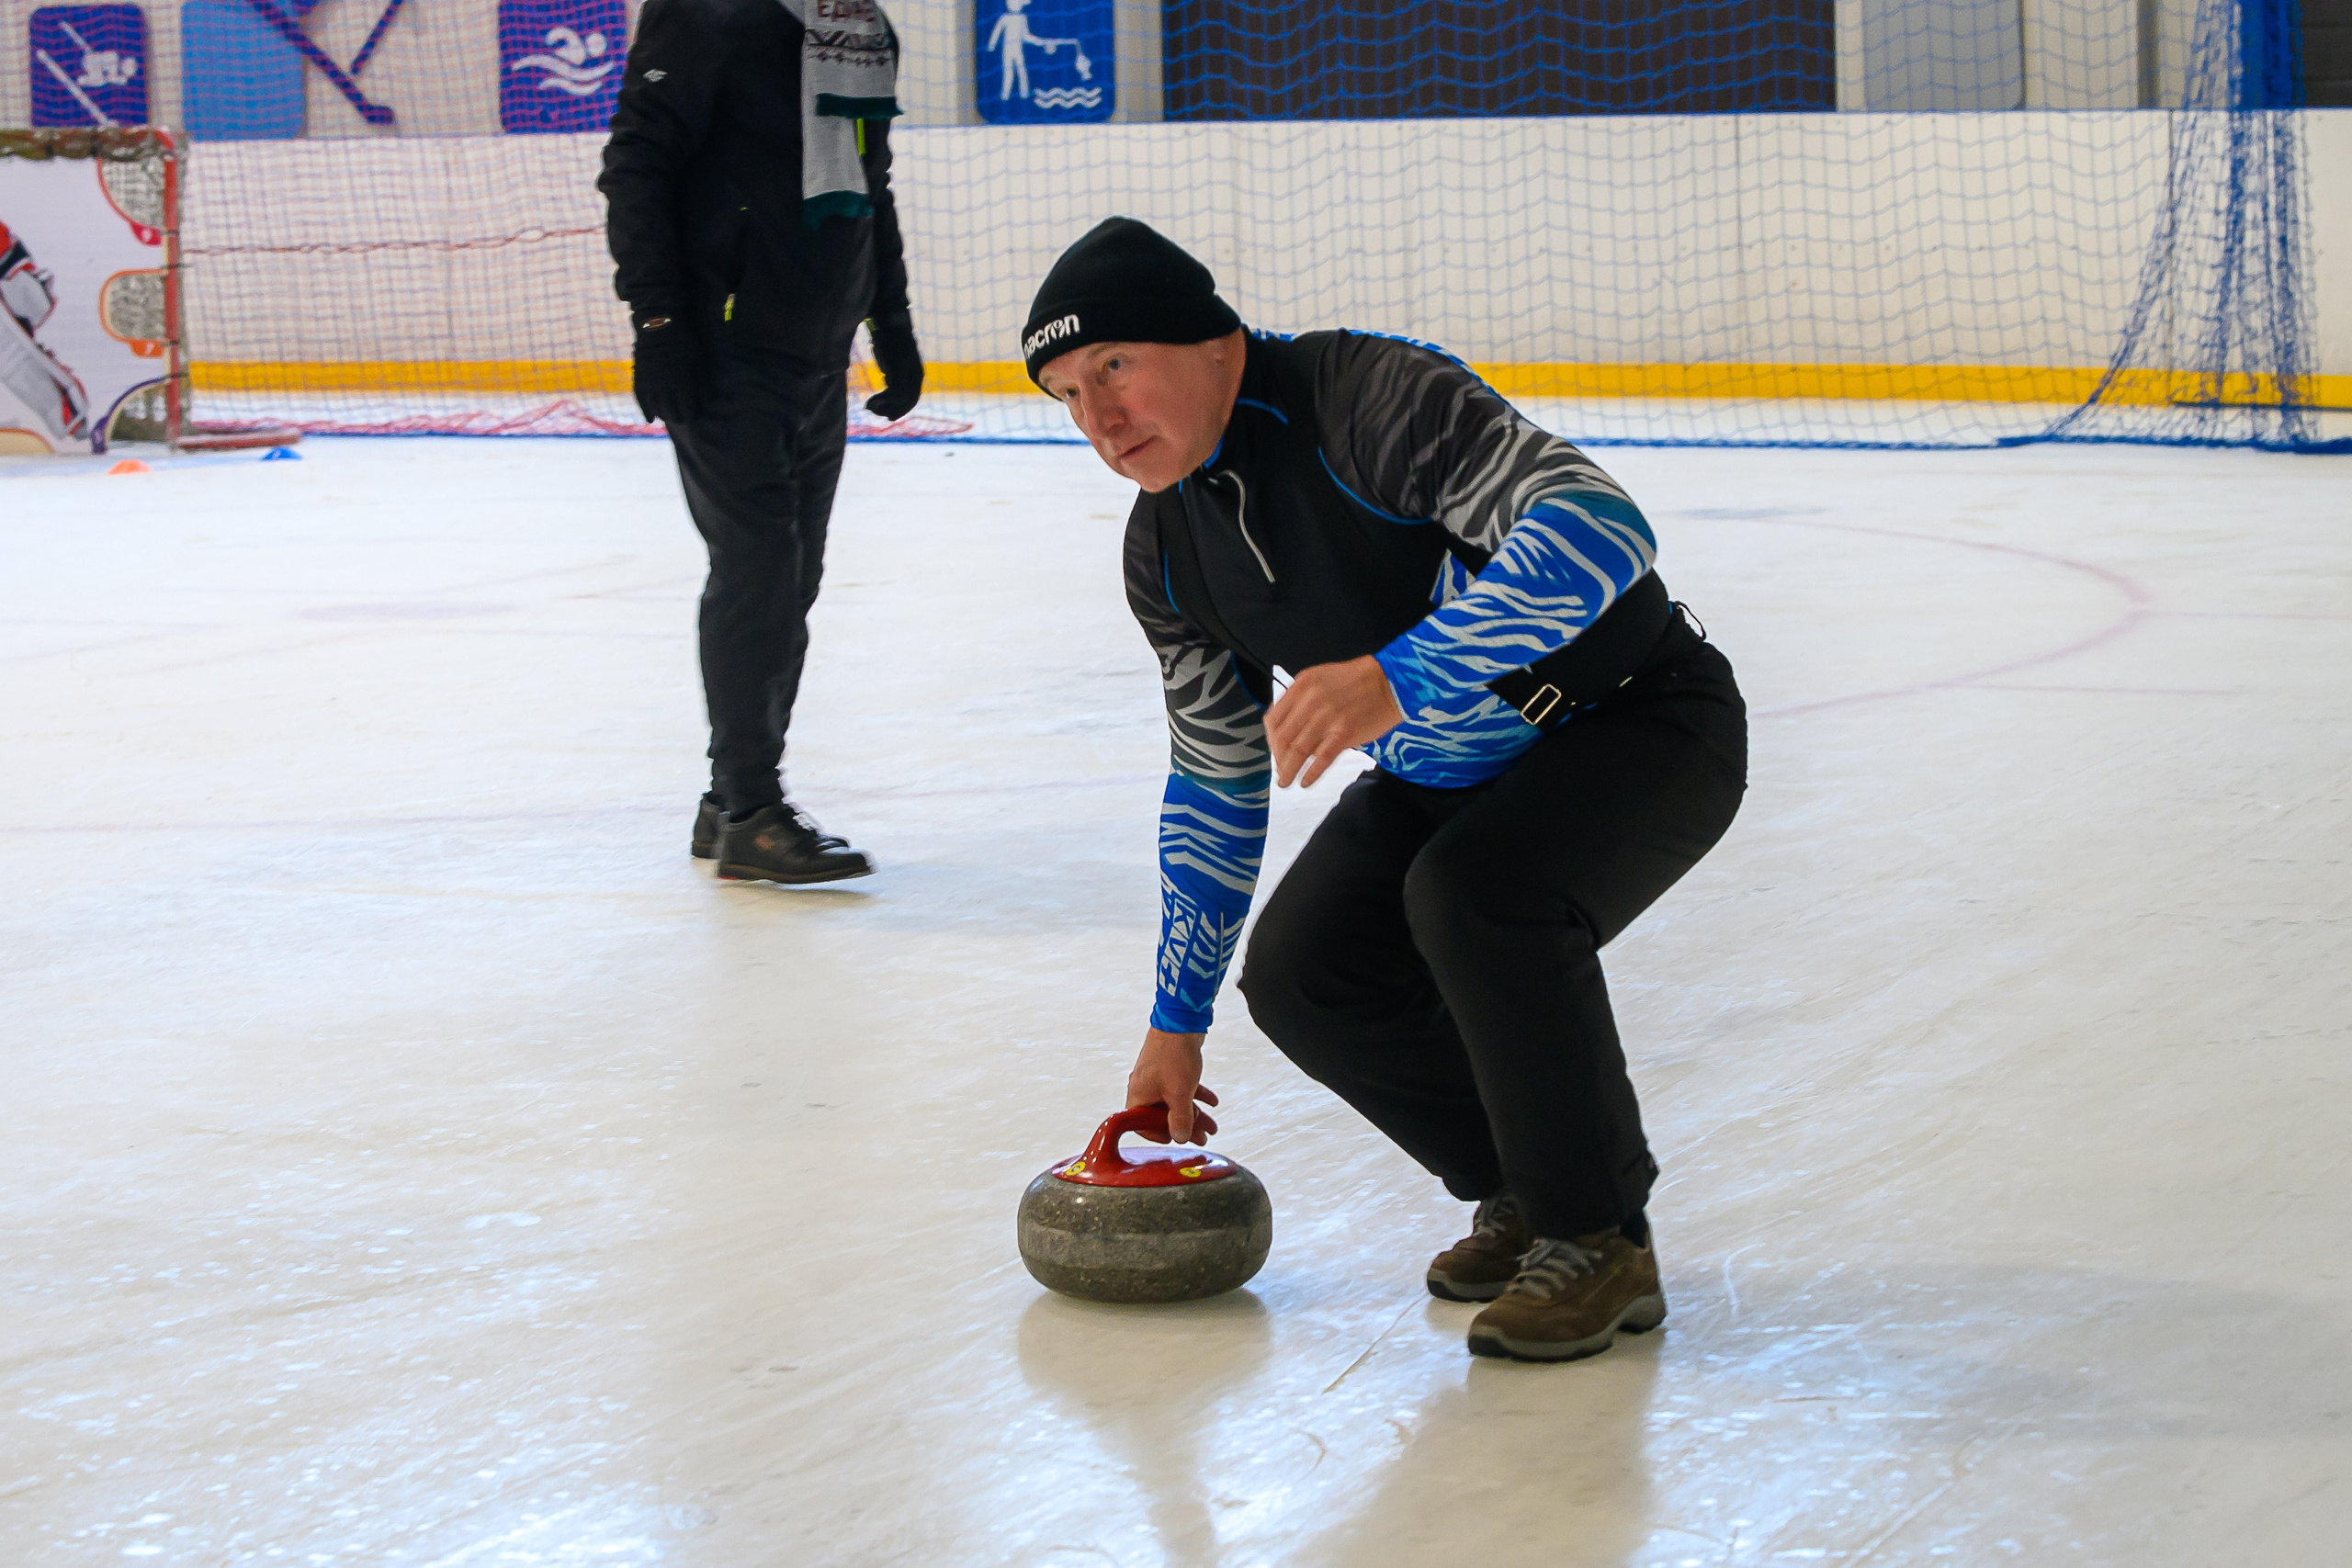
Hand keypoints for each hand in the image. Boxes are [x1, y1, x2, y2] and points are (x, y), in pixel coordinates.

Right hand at [630, 316, 699, 426]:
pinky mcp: (638, 376)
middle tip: (682, 420)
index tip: (693, 416)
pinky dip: (645, 410)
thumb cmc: (683, 341)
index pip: (686, 406)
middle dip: (677, 417)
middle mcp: (663, 383)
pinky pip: (640, 398)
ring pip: (655, 406)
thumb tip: (710, 400)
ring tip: (669, 418)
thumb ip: (704, 380)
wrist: (658, 324)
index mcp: (681, 380)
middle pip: (670, 409)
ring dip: (662, 415)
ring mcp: (649, 381)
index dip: (690, 414)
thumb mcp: (699, 358)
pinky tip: (650, 420)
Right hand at [864, 309, 923, 421]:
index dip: (899, 408)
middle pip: (909, 402)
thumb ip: (892, 371)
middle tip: (874, 412)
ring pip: (902, 401)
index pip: (911, 398)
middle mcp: (916, 375)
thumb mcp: (891, 358)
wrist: (888, 322)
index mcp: (916, 373)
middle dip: (893, 411)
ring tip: (869, 407)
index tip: (884, 413)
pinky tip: (870, 402)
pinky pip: (895, 395)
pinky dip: (882, 402)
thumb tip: (887, 379)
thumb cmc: (887, 339)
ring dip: (885, 407)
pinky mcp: (900, 371)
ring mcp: (909, 373)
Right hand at [1127, 1027, 1218, 1145]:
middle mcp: (1145, 1088)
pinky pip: (1181, 1089)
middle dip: (1186, 1128)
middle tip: (1204, 1137)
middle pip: (1164, 1116)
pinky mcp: (1170, 1069)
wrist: (1181, 1023)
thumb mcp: (1179, 1095)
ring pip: (1175, 1103)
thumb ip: (1180, 1120)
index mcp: (1139, 1096)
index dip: (1161, 1135)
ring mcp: (1157, 1078)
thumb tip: (1180, 1138)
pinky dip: (1196, 1096)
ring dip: (1195, 1114)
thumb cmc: (1173, 1057)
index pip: (1142, 1125)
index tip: (1178, 1139)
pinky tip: (1213, 1101)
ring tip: (1213, 1126)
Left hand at [1266, 654, 1404, 788]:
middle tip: (1280, 771)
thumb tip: (1289, 730)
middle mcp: (1311, 701)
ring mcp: (1327, 718)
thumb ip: (1302, 700)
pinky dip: (1310, 774)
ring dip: (1289, 771)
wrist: (1390, 682)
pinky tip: (1305, 782)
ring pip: (1298, 751)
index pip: (1274, 719)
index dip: (1270, 740)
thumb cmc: (1357, 681)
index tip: (1275, 751)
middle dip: (1278, 759)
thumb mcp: (1320, 679)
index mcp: (1302, 686)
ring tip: (1286, 782)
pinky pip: (1321, 759)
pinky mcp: (1345, 733)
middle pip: (1283, 738)